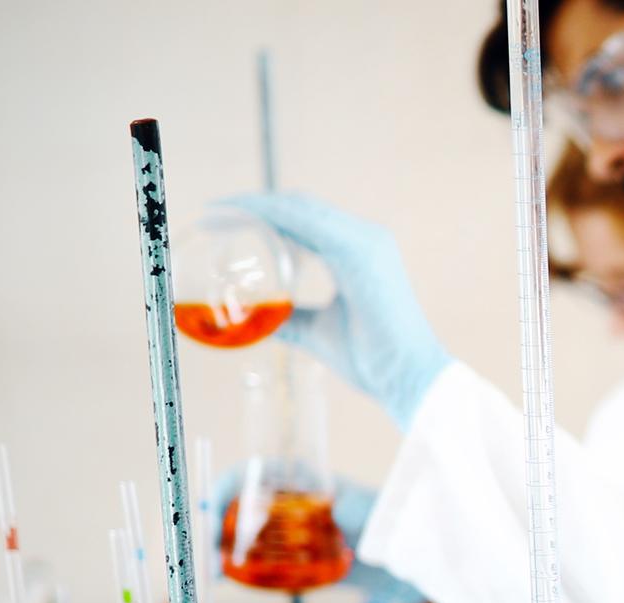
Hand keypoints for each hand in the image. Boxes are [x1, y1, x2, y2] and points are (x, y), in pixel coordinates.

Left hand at [215, 193, 451, 428]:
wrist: (409, 378)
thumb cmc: (372, 360)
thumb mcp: (320, 332)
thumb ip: (293, 318)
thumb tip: (258, 320)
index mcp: (360, 254)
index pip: (307, 220)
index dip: (267, 213)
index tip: (228, 217)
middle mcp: (366, 239)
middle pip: (301, 206)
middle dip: (255, 204)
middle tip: (214, 212)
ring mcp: (365, 242)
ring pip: (301, 208)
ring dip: (257, 204)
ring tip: (221, 211)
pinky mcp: (359, 253)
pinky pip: (306, 222)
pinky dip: (272, 215)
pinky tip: (245, 218)